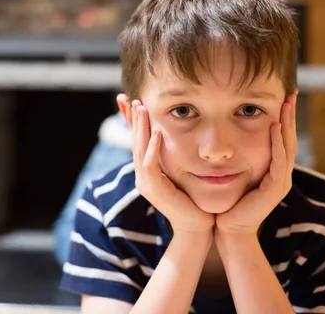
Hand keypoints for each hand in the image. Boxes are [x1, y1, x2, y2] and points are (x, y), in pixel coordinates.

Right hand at [132, 100, 214, 234]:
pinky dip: (153, 147)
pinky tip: (157, 132)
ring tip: (141, 107)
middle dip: (131, 119)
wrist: (197, 227)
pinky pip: (151, 164)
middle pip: (134, 141)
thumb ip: (177, 158)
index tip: (127, 101)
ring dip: (140, 127)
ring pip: (139, 149)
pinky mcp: (154, 190)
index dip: (131, 121)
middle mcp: (142, 176)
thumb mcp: (182, 173)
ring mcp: (145, 183)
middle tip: (127, 98)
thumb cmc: (194, 201)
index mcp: (148, 171)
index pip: (137, 141)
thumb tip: (180, 139)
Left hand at [215, 91, 297, 236]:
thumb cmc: (228, 201)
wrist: (229, 228)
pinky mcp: (275, 188)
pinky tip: (275, 127)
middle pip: (289, 136)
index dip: (282, 115)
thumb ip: (235, 155)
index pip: (280, 136)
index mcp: (272, 167)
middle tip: (290, 91)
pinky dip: (278, 143)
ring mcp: (281, 180)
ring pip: (287, 145)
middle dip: (289, 113)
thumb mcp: (233, 171)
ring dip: (287, 123)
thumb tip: (223, 135)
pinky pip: (279, 161)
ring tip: (286, 103)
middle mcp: (280, 172)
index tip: (281, 94)